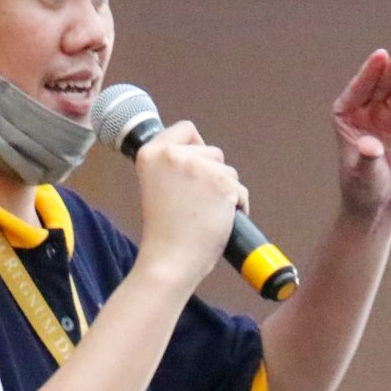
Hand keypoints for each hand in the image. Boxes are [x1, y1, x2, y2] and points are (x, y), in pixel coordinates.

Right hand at [132, 119, 244, 285]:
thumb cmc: (164, 233)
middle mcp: (173, 154)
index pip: (185, 129)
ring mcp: (199, 167)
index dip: (196, 145)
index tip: (198, 163)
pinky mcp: (221, 183)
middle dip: (213, 174)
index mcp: (150, 153)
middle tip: (198, 203)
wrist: (169, 261)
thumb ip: (172, 167)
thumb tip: (202, 158)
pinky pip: (240, 191)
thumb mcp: (156, 187)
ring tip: (206, 215)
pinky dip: (237, 206)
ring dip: (225, 191)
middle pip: (212, 151)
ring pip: (229, 171)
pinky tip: (220, 222)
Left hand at [330, 50, 390, 218]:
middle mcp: (370, 114)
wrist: (380, 205)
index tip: (380, 56)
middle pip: (380, 87)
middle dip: (390, 73)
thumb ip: (367, 157)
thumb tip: (370, 145)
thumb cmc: (362, 187)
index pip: (358, 90)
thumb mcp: (362, 173)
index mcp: (348, 118)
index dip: (369, 73)